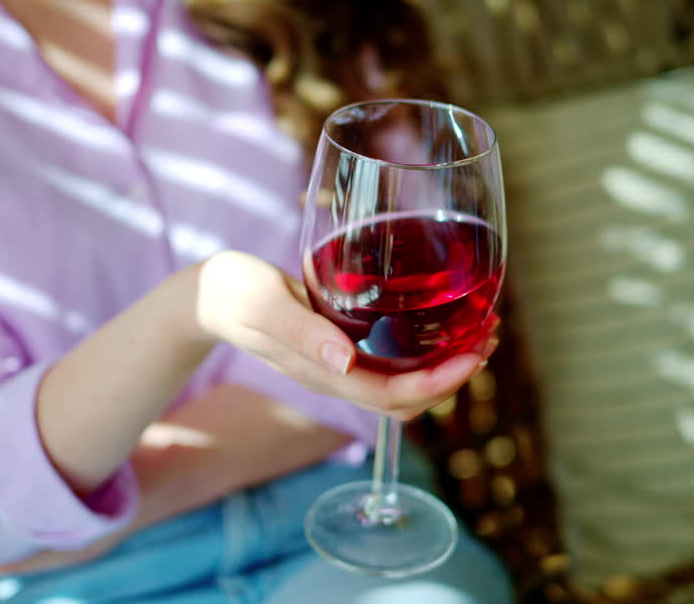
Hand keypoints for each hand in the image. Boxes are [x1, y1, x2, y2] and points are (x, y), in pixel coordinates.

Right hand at [195, 250, 499, 419]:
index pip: (394, 395)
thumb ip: (303, 332)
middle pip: (408, 400)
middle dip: (454, 376)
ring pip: (403, 384)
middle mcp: (336, 375)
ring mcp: (337, 364)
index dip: (440, 382)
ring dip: (443, 364)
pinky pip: (390, 361)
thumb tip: (346, 361)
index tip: (475, 353)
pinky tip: (438, 319)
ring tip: (476, 329)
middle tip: (488, 336)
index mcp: (322, 371)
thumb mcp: (266, 304)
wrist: (205, 297)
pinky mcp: (338, 346)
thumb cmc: (232, 293)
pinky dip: (423, 348)